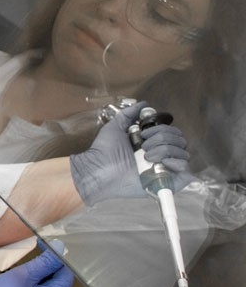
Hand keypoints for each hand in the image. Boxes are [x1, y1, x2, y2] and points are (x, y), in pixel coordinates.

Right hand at [0, 241, 72, 286]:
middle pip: (58, 285)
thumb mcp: (23, 275)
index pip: (66, 274)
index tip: (41, 247)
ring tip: (23, 273)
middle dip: (47, 270)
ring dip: (39, 280)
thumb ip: (44, 262)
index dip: (55, 258)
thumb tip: (61, 247)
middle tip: (29, 260)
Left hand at [70, 102, 189, 205]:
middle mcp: (160, 156)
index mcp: (151, 144)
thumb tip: (143, 104)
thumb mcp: (115, 127)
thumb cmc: (104, 151)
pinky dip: (176, 163)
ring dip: (165, 150)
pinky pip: (186, 171)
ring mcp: (165, 169)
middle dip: (162, 138)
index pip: (172, 132)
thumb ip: (129, 114)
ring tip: (146, 156)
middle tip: (144, 146)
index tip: (143, 133)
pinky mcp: (168, 182)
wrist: (99, 170)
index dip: (161, 128)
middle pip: (180, 140)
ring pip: (183, 153)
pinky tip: (161, 162)